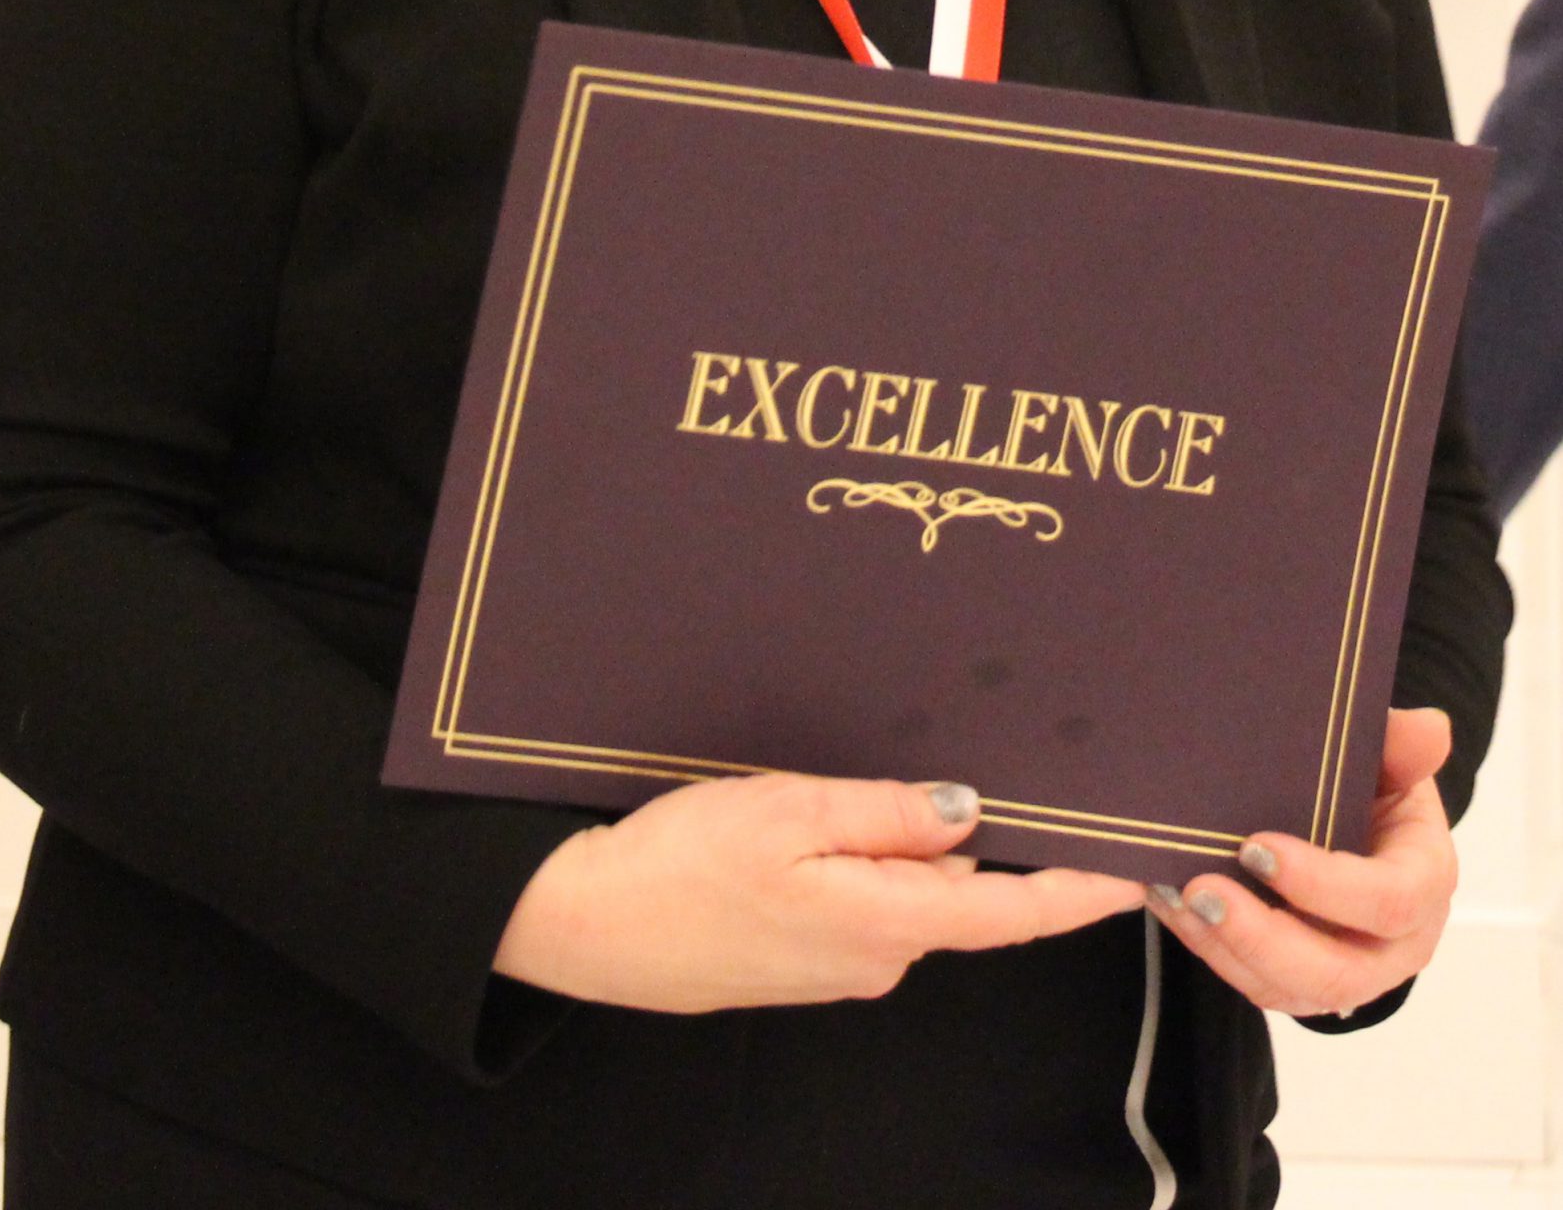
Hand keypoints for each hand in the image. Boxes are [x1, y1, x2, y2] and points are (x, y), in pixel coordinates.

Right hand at [493, 770, 1143, 1012]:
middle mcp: (875, 957)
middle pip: (953, 888)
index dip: (1078, 892)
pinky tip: (802, 821)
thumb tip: (968, 812)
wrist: (584, 926)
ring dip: (890, 838)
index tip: (1135, 872)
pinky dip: (853, 856)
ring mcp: (837, 962)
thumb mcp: (786, 814)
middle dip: (959, 834)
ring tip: (834, 784)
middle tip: (956, 758)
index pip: (1010, 915)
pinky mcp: (801, 953)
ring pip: (899, 886)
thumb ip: (885, 813)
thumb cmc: (678, 866)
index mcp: (884, 923)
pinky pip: (856, 897)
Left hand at [1145, 707, 1457, 1015]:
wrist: (1358, 828)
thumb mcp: (1389, 762)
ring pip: (1288, 989)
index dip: (1326, 885)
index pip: (1389, 902)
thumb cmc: (1375, 793)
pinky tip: (1170, 904)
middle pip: (1337, 973)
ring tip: (1175, 898)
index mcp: (1423, 883)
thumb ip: (1400, 747)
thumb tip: (1431, 728)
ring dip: (1225, 947)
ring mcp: (1347, 974)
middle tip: (1203, 891)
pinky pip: (1255, 984)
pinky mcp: (1301, 985)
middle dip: (1263, 937)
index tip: (1256, 848)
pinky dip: (1208, 948)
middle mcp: (1394, 946)